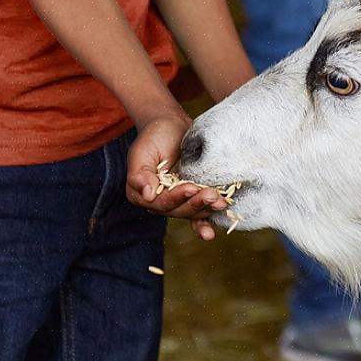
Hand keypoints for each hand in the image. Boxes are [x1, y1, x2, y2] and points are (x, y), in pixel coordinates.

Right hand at [125, 114, 224, 239]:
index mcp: (142, 193)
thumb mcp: (142, 151)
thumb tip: (146, 195)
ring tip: (220, 202)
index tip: (191, 187)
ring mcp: (177, 201)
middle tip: (211, 195)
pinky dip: (204, 223)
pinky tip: (209, 234)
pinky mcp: (192, 198)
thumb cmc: (154, 136)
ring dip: (205, 210)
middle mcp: (158, 202)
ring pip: (191, 212)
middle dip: (195, 204)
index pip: (160, 202)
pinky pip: (197, 215)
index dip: (176, 197)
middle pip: (177, 210)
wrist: (172, 126)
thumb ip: (140, 174)